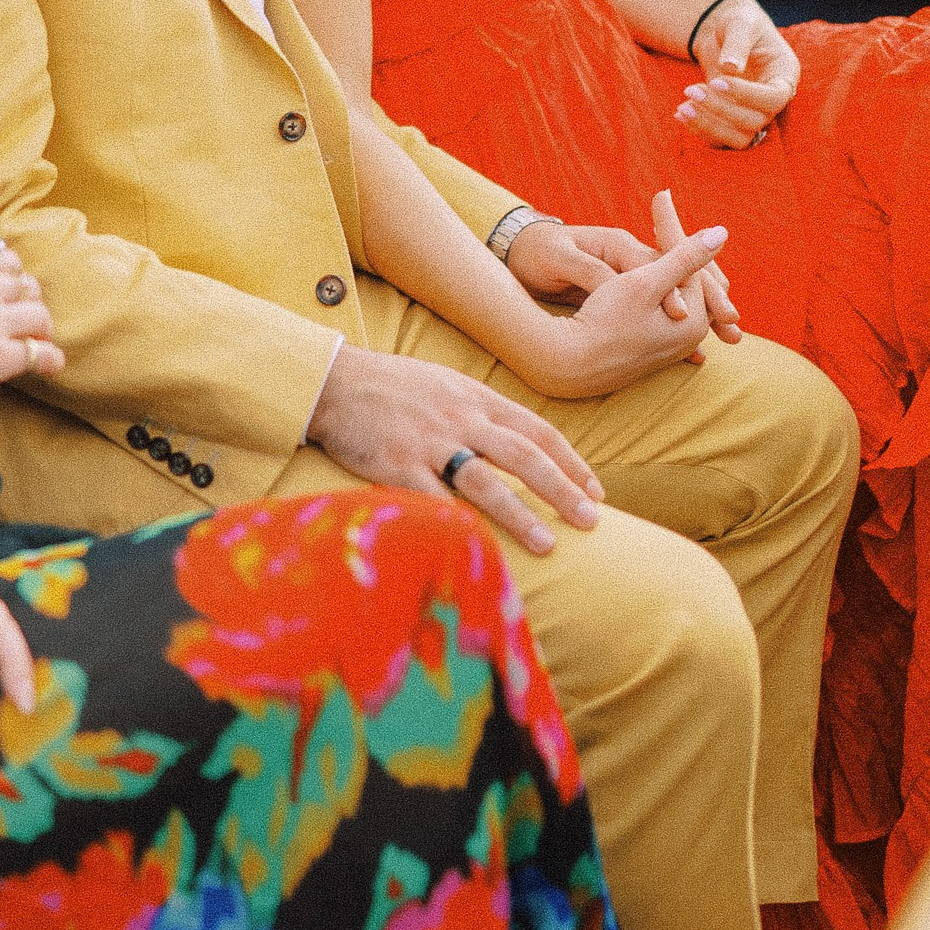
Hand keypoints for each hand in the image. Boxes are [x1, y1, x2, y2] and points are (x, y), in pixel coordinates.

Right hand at [0, 242, 61, 426]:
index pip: (2, 260)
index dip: (6, 278)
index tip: (5, 293)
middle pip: (25, 285)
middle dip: (24, 301)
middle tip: (23, 319)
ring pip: (40, 316)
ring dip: (39, 328)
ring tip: (37, 341)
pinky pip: (42, 355)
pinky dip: (50, 361)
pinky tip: (49, 368)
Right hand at [305, 340, 602, 555]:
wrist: (333, 381)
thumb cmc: (393, 387)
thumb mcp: (446, 385)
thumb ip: (482, 412)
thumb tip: (524, 444)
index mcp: (476, 398)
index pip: (537, 430)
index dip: (571, 462)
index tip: (595, 492)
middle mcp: (460, 417)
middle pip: (524, 455)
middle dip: (562, 490)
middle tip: (591, 522)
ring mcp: (429, 442)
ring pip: (486, 482)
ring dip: (521, 515)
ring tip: (548, 545)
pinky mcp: (397, 464)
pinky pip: (434, 500)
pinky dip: (458, 524)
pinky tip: (479, 547)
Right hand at [518, 193, 738, 397]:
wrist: (571, 366)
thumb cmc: (605, 321)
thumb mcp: (645, 281)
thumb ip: (684, 256)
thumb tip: (722, 232)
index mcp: (695, 318)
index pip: (692, 264)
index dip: (673, 229)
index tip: (660, 196)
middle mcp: (689, 336)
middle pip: (689, 279)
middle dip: (677, 245)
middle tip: (662, 209)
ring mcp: (671, 347)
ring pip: (676, 293)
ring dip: (667, 265)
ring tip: (658, 233)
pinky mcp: (651, 351)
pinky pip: (663, 309)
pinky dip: (657, 286)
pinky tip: (646, 271)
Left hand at [676, 0, 797, 151]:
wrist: (724, 32)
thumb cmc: (738, 22)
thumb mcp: (740, 22)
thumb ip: (737, 42)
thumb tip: (729, 68)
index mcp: (784, 75)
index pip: (774, 97)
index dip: (746, 95)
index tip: (717, 81)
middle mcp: (773, 99)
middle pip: (755, 121)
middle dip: (721, 109)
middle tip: (691, 90)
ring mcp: (754, 112)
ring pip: (740, 138)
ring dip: (710, 126)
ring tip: (683, 107)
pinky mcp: (733, 120)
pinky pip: (723, 138)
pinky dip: (701, 130)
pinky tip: (679, 114)